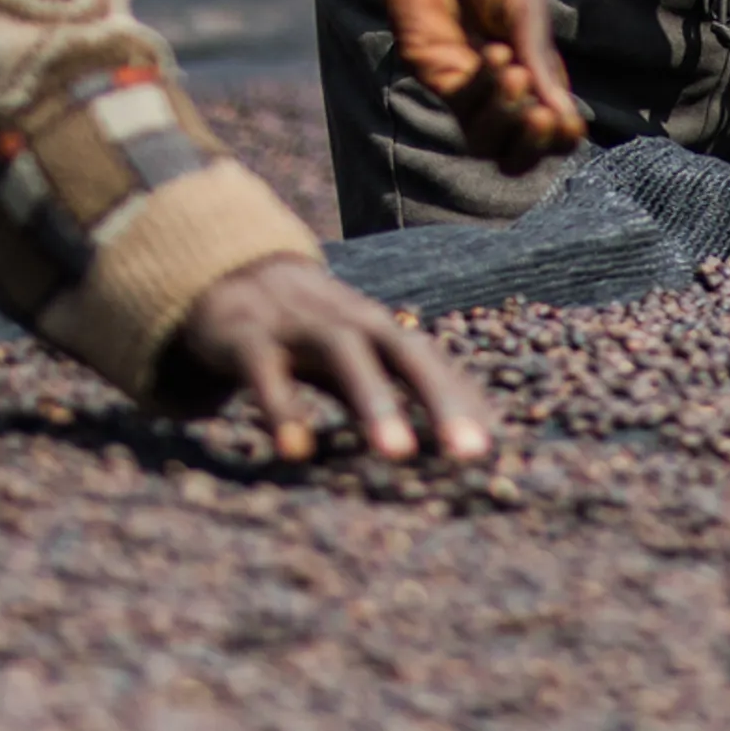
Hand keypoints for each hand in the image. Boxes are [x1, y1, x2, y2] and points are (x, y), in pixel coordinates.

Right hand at [175, 254, 493, 465]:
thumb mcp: (360, 356)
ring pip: (346, 354)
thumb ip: (402, 387)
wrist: (230, 276)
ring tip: (398, 454)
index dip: (467, 403)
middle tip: (469, 454)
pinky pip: (267, 372)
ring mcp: (300, 325)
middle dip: (441, 400)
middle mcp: (351, 323)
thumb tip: (464, 432)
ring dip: (376, 401)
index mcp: (382, 331)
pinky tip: (295, 451)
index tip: (499, 449)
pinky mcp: (248, 337)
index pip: (435, 364)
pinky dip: (282, 408)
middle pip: (406, 354)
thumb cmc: (312, 333)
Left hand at [370, 0, 583, 172]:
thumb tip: (566, 120)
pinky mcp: (427, 65)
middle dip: (532, 142)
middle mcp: (494, 78)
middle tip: (545, 118)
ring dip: (507, 119)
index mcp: (527, 62)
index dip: (558, 136)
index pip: (547, 123)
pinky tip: (497, 55)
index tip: (569, 122)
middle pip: (513, 146)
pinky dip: (485, 90)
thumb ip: (540, 61)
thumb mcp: (524, 6)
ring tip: (518, 77)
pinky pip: (460, 103)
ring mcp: (459, 76)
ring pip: (484, 137)